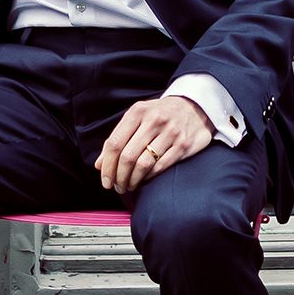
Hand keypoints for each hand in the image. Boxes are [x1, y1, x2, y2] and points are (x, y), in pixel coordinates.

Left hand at [96, 93, 211, 195]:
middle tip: (117, 187)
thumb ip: (118, 138)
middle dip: (119, 177)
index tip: (105, 180)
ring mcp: (170, 132)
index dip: (107, 166)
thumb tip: (99, 165)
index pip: (115, 143)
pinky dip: (149, 177)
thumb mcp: (137, 118)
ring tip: (128, 186)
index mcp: (137, 112)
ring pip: (143, 164)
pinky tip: (143, 180)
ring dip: (133, 180)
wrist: (194, 107)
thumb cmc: (159, 115)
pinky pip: (160, 167)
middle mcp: (153, 120)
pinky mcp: (183, 145)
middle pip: (128, 156)